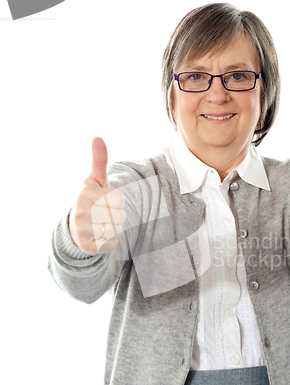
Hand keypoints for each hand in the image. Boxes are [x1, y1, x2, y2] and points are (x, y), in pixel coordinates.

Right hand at [69, 138, 124, 255]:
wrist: (75, 227)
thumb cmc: (90, 199)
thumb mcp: (95, 180)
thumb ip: (99, 161)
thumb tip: (98, 138)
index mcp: (84, 194)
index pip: (119, 199)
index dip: (116, 200)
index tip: (104, 200)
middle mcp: (80, 212)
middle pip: (120, 215)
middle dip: (117, 215)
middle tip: (103, 213)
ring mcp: (82, 230)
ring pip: (117, 229)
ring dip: (114, 228)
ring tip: (102, 224)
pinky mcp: (88, 246)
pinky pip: (112, 243)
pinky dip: (110, 241)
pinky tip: (99, 236)